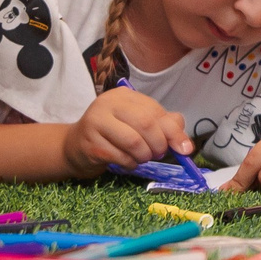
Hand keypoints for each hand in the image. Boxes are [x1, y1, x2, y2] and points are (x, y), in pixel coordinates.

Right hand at [62, 87, 190, 174]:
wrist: (74, 146)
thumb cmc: (113, 134)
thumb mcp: (138, 124)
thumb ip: (164, 126)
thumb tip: (186, 144)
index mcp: (125, 96)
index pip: (156, 111)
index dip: (173, 132)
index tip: (184, 149)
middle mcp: (108, 103)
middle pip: (146, 124)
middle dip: (158, 144)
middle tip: (158, 154)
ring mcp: (96, 122)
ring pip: (133, 142)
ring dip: (144, 156)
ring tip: (142, 158)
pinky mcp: (90, 143)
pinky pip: (119, 157)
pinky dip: (130, 163)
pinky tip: (128, 162)